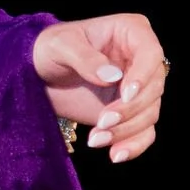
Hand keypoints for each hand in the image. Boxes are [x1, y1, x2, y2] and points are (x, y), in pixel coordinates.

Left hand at [33, 13, 167, 163]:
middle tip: (102, 122)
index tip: (125, 94)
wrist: (36, 75)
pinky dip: (133, 146)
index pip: (151, 54)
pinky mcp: (129, 113)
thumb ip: (84, 57)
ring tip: (96, 139)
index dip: (143, 76)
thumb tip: (112, 76)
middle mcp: (140, 60)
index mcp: (131, 33)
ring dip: (126, 131)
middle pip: (154, 88)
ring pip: (149, 113)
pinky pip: (143, 132)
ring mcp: (137, 88)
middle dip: (130, 110)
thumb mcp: (59, 45)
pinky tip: (115, 155)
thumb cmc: (47, 49)